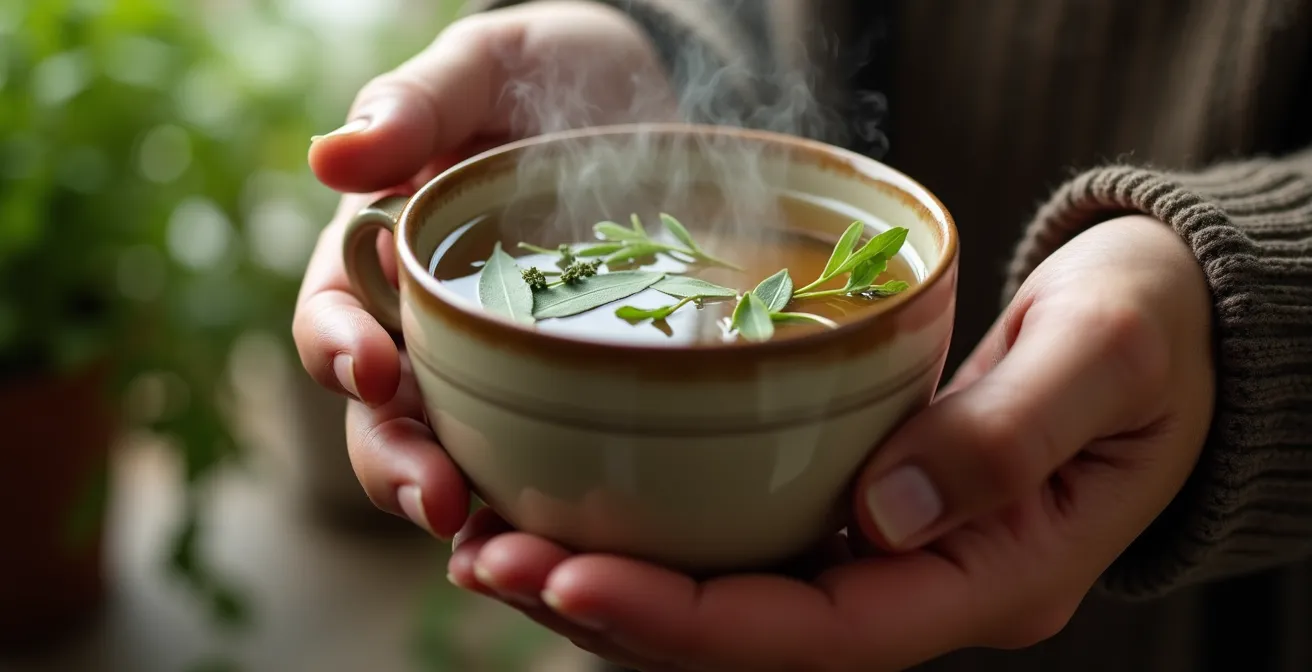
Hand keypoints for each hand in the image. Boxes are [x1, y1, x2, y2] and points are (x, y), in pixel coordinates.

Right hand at [292, 2, 670, 533]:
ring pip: (452, 451)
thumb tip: (332, 157)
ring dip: (457, 500)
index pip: (335, 314)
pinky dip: (534, 503)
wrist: (645, 102)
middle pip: (384, 410)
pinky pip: (537, 456)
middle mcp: (427, 325)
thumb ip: (415, 103)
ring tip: (487, 541)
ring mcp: (494, 366)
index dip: (337, 348)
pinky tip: (561, 543)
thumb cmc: (547, 72)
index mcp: (383, 254)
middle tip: (434, 500)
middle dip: (395, 459)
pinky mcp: (563, 389)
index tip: (369, 370)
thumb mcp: (485, 68)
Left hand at [447, 215, 1216, 670]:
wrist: (1174, 329)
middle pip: (752, 639)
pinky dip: (656, 539)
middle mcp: (926, 586)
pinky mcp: (863, 511)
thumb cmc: (1151, 334)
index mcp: (991, 578)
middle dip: (615, 612)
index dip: (690, 621)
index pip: (819, 632)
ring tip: (493, 542)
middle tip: (489, 555)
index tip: (571, 578)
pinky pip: (747, 547)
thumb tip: (882, 511)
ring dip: (614, 584)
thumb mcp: (1104, 360)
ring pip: (735, 604)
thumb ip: (1004, 435)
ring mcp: (893, 558)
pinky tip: (575, 508)